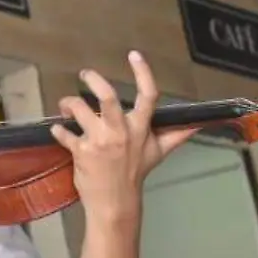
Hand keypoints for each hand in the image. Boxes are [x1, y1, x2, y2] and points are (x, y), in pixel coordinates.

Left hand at [51, 51, 195, 223]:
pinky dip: (58, 130)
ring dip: (68, 103)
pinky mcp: (81, 152)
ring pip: (79, 109)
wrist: (116, 202)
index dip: (142, 72)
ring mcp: (100, 141)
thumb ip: (177, 134)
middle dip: (93, 79)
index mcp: (141, 128)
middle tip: (84, 74)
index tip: (134, 55)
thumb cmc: (136, 174)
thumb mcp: (160, 152)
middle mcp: (121, 132)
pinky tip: (58, 131)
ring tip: (66, 106)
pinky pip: (63, 133)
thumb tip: (199, 123)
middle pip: (106, 97)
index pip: (147, 95)